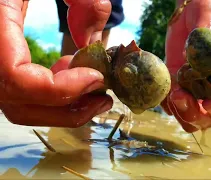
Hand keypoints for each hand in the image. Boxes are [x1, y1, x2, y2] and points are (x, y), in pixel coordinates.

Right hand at [0, 0, 112, 126]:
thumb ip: (83, 0)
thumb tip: (91, 42)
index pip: (16, 78)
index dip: (60, 88)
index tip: (97, 78)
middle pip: (19, 105)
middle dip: (67, 110)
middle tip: (104, 100)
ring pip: (19, 106)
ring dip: (62, 106)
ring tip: (95, 88)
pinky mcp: (1, 64)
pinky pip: (21, 91)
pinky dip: (50, 92)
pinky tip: (72, 71)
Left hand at [161, 0, 210, 131]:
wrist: (192, 6)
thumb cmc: (210, 9)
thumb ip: (207, 41)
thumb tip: (200, 65)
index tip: (209, 103)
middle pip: (210, 118)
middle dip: (195, 114)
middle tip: (179, 96)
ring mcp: (196, 87)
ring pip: (191, 117)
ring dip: (179, 112)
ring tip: (171, 93)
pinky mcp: (178, 82)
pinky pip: (172, 105)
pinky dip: (166, 104)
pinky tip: (163, 89)